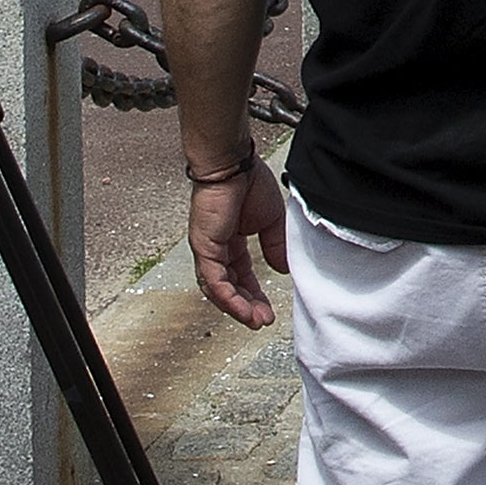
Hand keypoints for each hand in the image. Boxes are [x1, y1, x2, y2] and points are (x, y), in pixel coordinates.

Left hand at [187, 157, 285, 327]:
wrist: (234, 164)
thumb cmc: (248, 181)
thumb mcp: (272, 221)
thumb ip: (275, 246)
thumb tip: (282, 270)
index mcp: (230, 241)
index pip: (241, 276)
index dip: (254, 295)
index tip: (267, 310)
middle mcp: (215, 248)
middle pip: (229, 287)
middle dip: (246, 306)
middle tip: (262, 320)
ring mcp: (206, 249)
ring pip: (217, 289)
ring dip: (236, 308)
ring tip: (254, 320)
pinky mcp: (203, 247)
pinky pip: (213, 280)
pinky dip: (227, 297)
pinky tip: (241, 309)